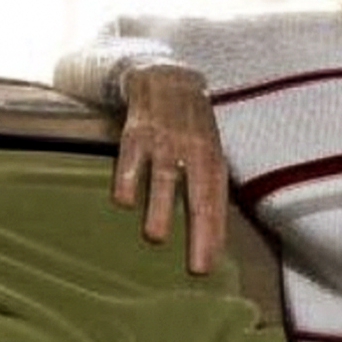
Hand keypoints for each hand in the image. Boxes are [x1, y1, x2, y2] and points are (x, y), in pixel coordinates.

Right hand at [114, 64, 228, 274]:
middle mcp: (193, 150)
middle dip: (198, 231)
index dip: (215, 232)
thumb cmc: (191, 123)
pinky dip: (128, 179)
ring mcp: (165, 140)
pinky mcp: (137, 131)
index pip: (217, 202)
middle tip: (196, 266)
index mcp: (213, 158)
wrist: (166, 76)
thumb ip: (208, 183)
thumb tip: (213, 226)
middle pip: (199, 195)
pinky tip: (124, 202)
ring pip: (165, 177)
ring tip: (156, 238)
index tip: (210, 264)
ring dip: (160, 207)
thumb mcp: (209, 148)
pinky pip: (131, 158)